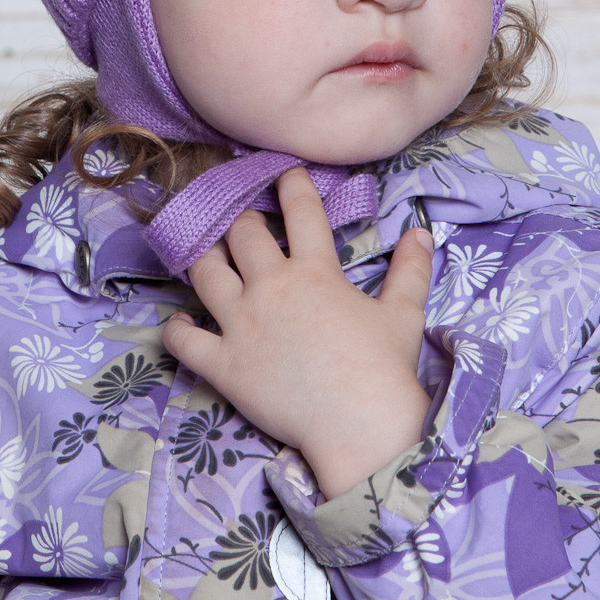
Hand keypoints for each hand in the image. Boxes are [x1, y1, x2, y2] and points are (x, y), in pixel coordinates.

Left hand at [163, 167, 432, 498]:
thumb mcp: (404, 314)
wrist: (361, 428)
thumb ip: (410, 269)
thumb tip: (421, 232)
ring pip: (204, 272)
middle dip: (241, 219)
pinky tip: (184, 322)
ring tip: (207, 254)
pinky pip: (183, 339)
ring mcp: (241, 325)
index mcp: (314, 271)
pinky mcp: (223, 364)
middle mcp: (271, 288)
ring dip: (203, 258)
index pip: (299, 209)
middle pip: (241, 232)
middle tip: (243, 221)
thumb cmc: (385, 369)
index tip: (283, 171)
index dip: (290, 182)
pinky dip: (178, 328)